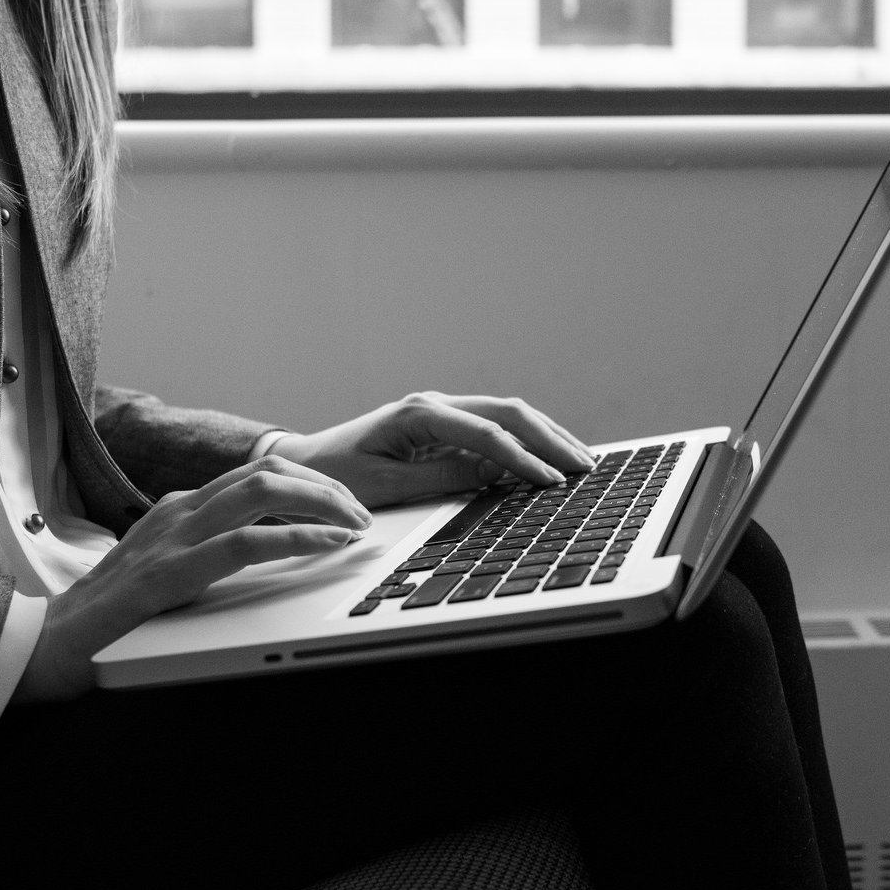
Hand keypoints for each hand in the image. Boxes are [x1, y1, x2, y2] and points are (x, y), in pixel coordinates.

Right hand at [14, 455, 371, 701]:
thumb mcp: (170, 571)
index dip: (312, 484)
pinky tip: (328, 548)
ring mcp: (173, 537)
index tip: (347, 506)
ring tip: (356, 526)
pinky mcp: (170, 572)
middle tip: (362, 515)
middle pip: (269, 470)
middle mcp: (179, 510)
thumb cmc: (110, 619)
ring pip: (263, 490)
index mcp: (181, 508)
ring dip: (323, 504)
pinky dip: (299, 540)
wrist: (44, 647)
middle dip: (327, 487)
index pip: (259, 473)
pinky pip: (247, 542)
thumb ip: (209, 553)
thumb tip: (271, 550)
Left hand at [268, 391, 595, 507]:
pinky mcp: (445, 426)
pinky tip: (551, 455)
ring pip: (508, 414)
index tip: (551, 480)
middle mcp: (435, 404)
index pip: (487, 432)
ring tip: (581, 459)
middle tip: (584, 465)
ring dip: (546, 435)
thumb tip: (493, 475)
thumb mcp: (387, 486)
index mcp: (419, 413)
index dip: (524, 458)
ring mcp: (442, 411)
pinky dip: (527, 440)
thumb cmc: (336, 474)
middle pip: (508, 412)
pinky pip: (495, 428)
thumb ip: (442, 478)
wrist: (305, 464)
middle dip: (550, 437)